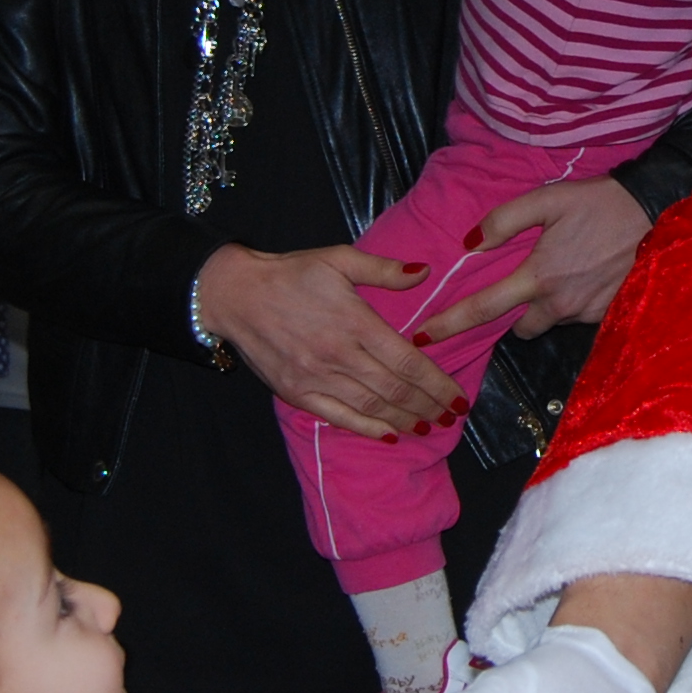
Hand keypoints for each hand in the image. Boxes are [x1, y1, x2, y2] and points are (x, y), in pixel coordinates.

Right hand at [194, 243, 463, 439]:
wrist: (235, 294)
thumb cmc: (290, 273)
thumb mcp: (338, 259)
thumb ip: (383, 270)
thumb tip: (424, 272)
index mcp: (354, 322)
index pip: (407, 361)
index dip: (436, 383)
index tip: (457, 397)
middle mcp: (338, 354)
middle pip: (394, 389)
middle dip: (428, 406)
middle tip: (450, 416)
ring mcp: (316, 377)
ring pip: (371, 407)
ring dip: (404, 420)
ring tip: (428, 427)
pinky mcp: (297, 392)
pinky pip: (338, 416)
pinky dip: (366, 428)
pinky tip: (387, 433)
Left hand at [411, 178, 651, 341]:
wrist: (655, 211)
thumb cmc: (598, 202)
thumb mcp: (547, 199)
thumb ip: (504, 220)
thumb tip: (471, 243)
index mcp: (539, 277)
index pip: (483, 309)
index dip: (450, 324)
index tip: (423, 338)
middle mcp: (560, 305)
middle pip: (519, 328)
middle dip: (514, 315)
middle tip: (523, 286)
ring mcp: (586, 314)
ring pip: (550, 322)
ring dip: (547, 306)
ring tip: (562, 272)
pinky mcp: (608, 315)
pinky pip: (577, 318)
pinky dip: (573, 303)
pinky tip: (584, 277)